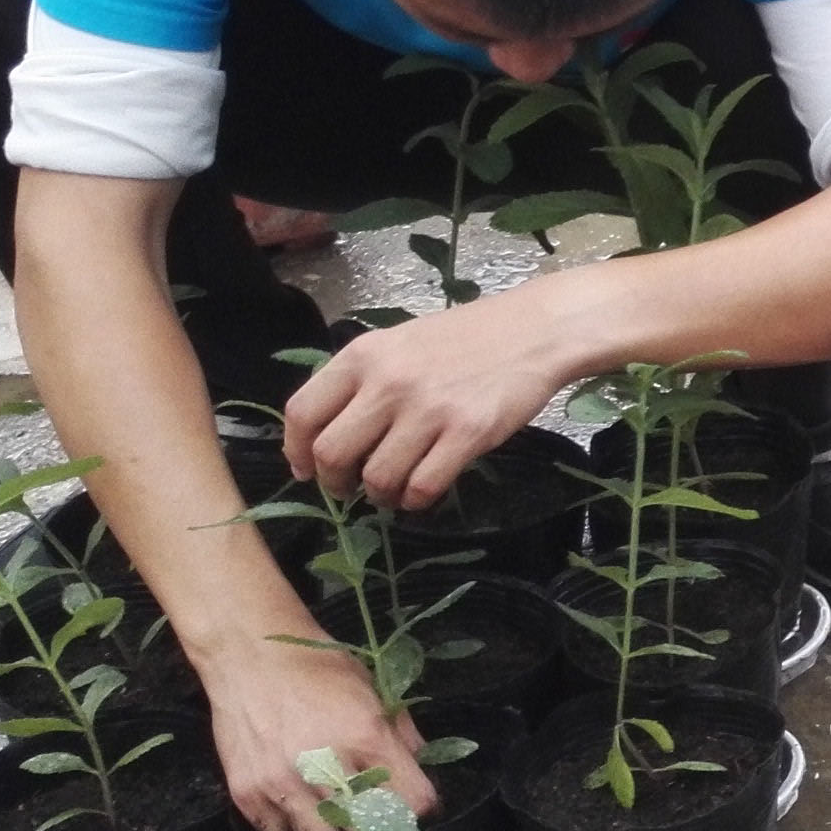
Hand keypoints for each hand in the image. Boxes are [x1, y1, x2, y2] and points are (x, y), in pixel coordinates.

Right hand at [201, 639, 438, 830]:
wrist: (249, 655)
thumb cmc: (317, 667)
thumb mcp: (372, 687)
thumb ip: (402, 733)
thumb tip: (423, 770)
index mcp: (365, 735)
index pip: (412, 801)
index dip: (421, 808)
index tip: (418, 808)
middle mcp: (324, 766)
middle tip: (380, 823)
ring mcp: (281, 784)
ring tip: (342, 825)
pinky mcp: (247, 794)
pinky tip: (306, 821)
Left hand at [283, 295, 575, 507]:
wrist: (534, 330)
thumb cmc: (465, 338)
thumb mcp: (399, 344)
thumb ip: (361, 381)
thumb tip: (326, 436)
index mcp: (363, 356)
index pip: (302, 412)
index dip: (296, 451)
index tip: (307, 469)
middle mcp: (389, 382)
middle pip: (332, 454)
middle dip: (335, 483)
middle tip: (351, 487)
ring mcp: (429, 409)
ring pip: (378, 478)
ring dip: (380, 496)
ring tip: (393, 490)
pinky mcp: (467, 433)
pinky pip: (423, 487)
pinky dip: (416, 500)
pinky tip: (422, 491)